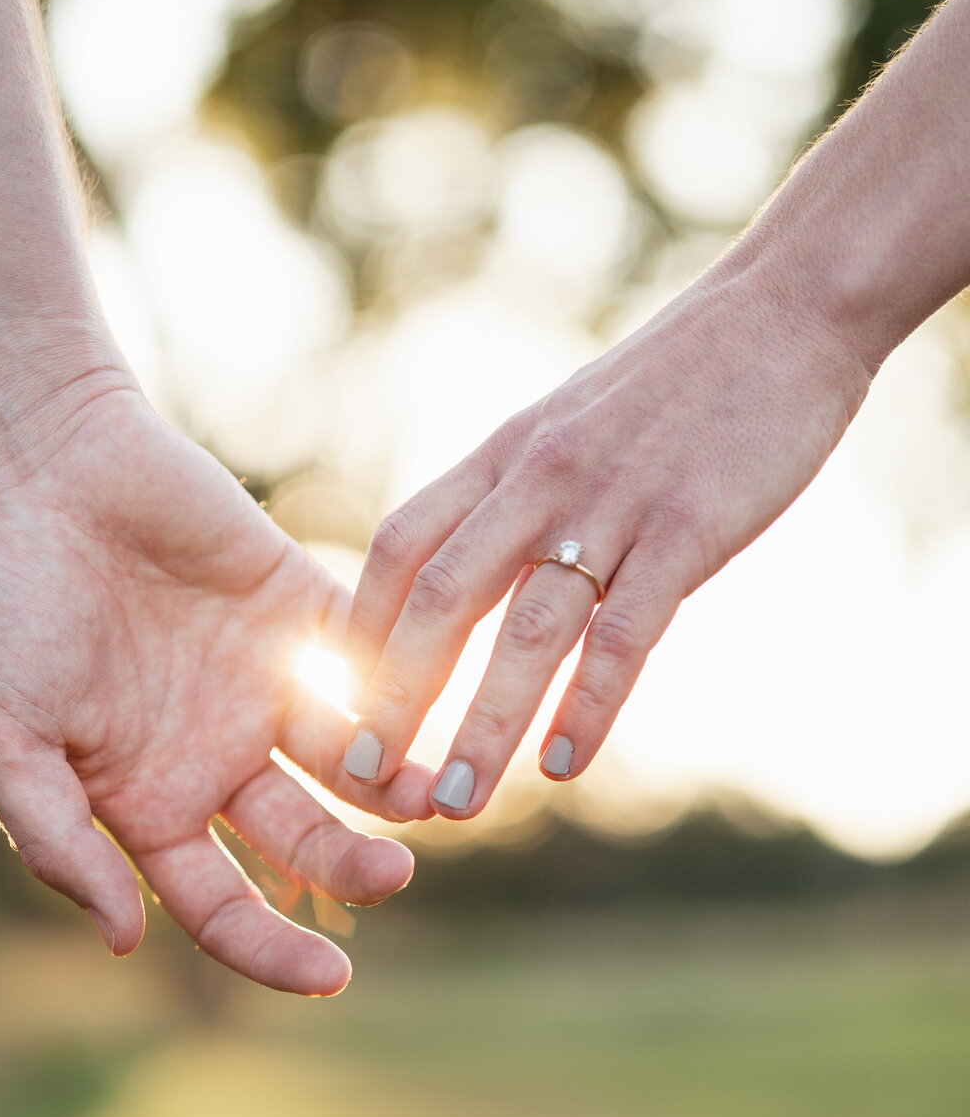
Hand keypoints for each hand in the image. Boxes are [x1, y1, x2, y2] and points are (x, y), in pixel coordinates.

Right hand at [0, 388, 432, 993]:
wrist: (38, 469)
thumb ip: (57, 841)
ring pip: (351, 760)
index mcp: (145, 801)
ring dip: (394, 786)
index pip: (221, 905)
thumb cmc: (1, 606)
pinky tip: (420, 707)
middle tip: (392, 873)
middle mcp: (214, 754)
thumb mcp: (0, 738)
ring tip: (423, 794)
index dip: (272, 950)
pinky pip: (365, 659)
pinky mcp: (299, 605)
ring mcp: (260, 681)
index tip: (332, 978)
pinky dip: (401, 686)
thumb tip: (126, 940)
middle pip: (303, 842)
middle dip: (351, 868)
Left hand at [343, 255, 871, 816]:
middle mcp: (539, 479)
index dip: (361, 627)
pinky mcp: (687, 530)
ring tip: (455, 804)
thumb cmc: (674, 382)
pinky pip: (625, 633)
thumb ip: (517, 489)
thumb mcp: (566, 423)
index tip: (334, 696)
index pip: (402, 546)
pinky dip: (589, 705)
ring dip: (483, 725)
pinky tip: (565, 766)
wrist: (782, 312)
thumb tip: (477, 560)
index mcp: (503, 453)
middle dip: (394, 693)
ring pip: (527, 631)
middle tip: (360, 776)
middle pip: (440, 597)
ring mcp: (611, 504)